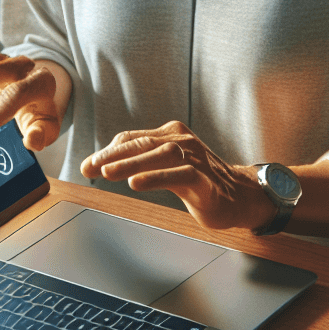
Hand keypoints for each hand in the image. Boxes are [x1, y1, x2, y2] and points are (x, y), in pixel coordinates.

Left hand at [80, 121, 275, 231]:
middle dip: (113, 156)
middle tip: (91, 167)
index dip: (108, 151)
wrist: (240, 195)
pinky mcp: (205, 179)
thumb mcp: (166, 166)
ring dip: (131, 163)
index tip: (88, 165)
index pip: (132, 138)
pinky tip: (137, 183)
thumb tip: (102, 163)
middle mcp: (181, 141)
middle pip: (142, 143)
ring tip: (107, 173)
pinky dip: (156, 177)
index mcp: (170, 134)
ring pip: (159, 154)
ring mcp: (195, 158)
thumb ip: (140, 161)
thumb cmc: (199, 179)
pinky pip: (179, 174)